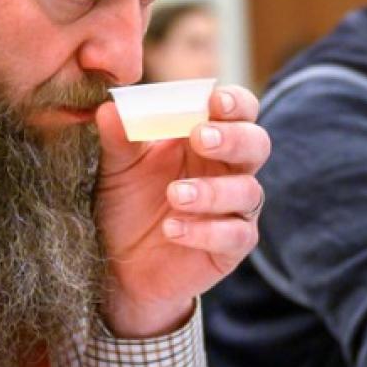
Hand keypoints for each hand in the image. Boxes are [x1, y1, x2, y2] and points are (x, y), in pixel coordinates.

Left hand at [95, 85, 269, 336]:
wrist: (119, 265)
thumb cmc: (127, 204)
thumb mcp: (117, 168)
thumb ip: (118, 139)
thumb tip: (110, 109)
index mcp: (208, 139)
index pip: (240, 111)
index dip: (236, 103)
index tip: (215, 101)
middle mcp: (229, 170)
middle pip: (257, 144)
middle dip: (234, 138)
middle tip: (200, 138)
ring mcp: (235, 210)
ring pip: (248, 191)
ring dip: (213, 190)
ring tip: (175, 195)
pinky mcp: (231, 248)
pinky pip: (235, 235)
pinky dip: (206, 230)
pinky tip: (173, 229)